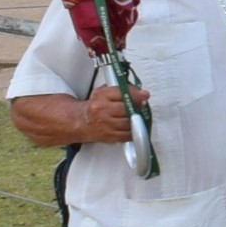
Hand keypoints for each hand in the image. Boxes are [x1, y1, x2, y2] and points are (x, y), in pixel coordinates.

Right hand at [12, 82, 145, 149]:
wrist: (81, 121)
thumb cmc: (96, 105)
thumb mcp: (104, 92)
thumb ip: (121, 90)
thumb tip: (142, 92)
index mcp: (100, 96)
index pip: (122, 93)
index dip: (136, 94)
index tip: (144, 95)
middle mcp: (101, 110)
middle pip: (126, 109)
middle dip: (138, 107)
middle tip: (142, 106)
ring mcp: (105, 125)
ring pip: (128, 122)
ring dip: (137, 120)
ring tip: (138, 116)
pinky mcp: (109, 136)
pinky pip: (127, 135)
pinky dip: (133, 131)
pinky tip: (133, 126)